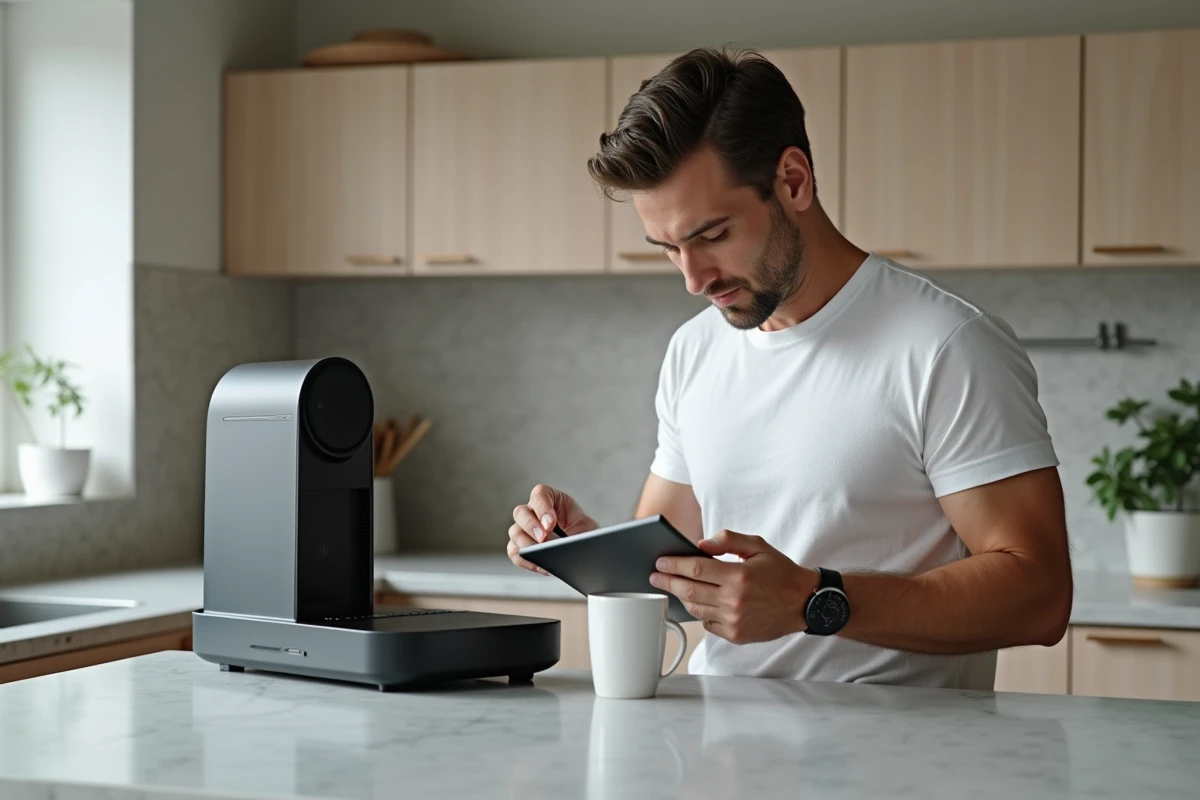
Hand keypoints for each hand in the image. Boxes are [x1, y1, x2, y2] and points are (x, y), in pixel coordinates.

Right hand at [507, 484, 598, 574]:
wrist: (584, 549)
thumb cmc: (584, 533)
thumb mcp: (588, 528)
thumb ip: (580, 530)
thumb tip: (572, 540)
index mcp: (551, 499)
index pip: (540, 495)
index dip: (543, 508)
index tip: (551, 523)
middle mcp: (533, 511)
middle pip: (521, 512)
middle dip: (531, 526)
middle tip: (543, 538)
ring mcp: (524, 529)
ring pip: (515, 532)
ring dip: (526, 544)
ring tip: (541, 555)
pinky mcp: (520, 546)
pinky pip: (514, 552)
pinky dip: (525, 560)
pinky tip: (541, 566)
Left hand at [649, 530, 817, 643]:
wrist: (804, 603)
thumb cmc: (781, 573)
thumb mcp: (758, 546)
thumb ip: (728, 540)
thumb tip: (700, 544)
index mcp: (739, 575)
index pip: (696, 568)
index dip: (674, 564)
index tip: (660, 561)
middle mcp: (734, 600)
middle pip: (690, 591)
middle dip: (668, 582)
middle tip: (655, 576)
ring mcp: (734, 620)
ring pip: (696, 609)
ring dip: (680, 598)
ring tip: (672, 588)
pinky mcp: (736, 635)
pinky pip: (708, 624)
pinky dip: (701, 612)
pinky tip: (698, 603)